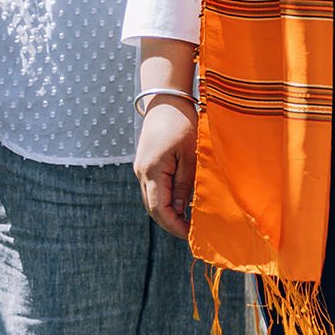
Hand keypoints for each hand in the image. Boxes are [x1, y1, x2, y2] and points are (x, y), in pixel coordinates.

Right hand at [134, 96, 198, 239]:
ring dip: (169, 211)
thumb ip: (185, 183)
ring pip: (153, 199)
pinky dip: (167, 199)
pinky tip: (183, 202)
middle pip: (153, 208)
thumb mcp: (190, 155)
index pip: (159, 209)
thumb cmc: (182, 122)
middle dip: (171, 222)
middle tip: (192, 232)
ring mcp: (142, 168)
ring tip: (190, 220)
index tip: (191, 235)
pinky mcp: (147, 163)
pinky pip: (155, 188)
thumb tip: (181, 210)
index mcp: (152, 171)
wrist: (166, 98)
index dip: (174, 226)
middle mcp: (142, 172)